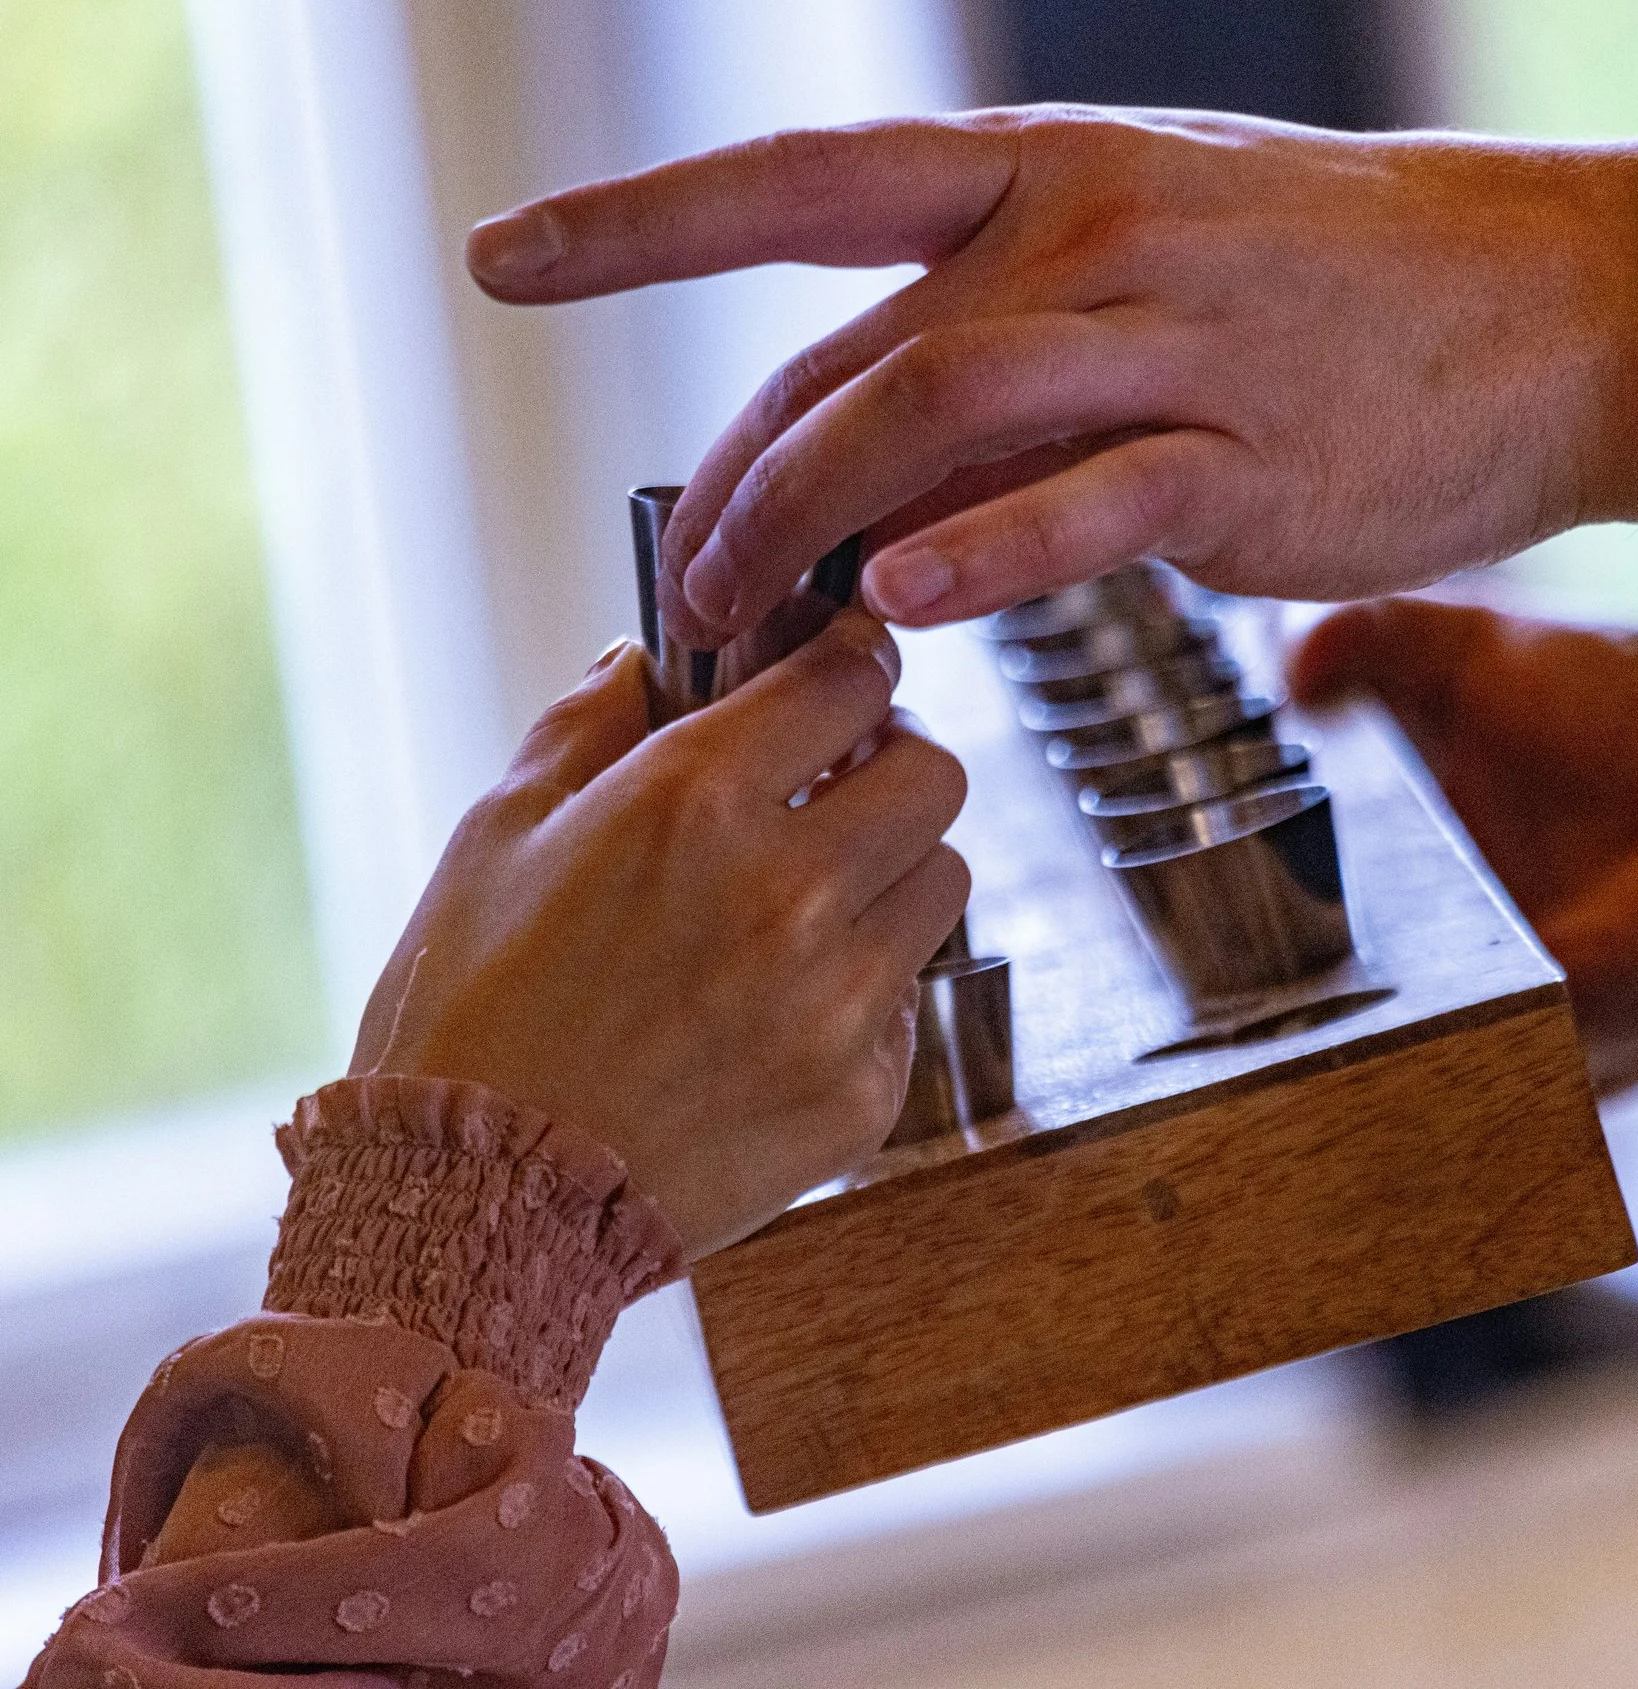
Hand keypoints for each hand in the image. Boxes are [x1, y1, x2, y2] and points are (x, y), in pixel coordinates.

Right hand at [350, 609, 968, 1256]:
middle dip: (890, 763)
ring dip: (890, 873)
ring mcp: (838, 1001)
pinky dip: (866, 987)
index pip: (850, 677)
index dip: (853, 661)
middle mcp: (788, 892)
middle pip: (933, 775)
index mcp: (694, 802)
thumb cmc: (467, 1012)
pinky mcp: (862, 1094)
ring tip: (811, 898)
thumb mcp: (496, 836)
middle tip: (838, 784)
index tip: (841, 673)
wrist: (475, 1206)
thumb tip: (641, 658)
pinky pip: (909, 1001)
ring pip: (942, 884)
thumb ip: (585, 727)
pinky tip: (782, 1005)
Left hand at [465, 110, 1637, 643]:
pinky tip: (900, 607)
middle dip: (731, 475)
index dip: (644, 221)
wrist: (1558, 308)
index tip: (511, 258)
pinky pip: (1088, 504)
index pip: (806, 179)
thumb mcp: (1163, 244)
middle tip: (672, 584)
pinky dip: (983, 555)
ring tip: (739, 619)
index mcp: (1051, 171)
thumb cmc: (1352, 285)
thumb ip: (1018, 327)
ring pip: (938, 411)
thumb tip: (883, 445)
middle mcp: (1089, 238)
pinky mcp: (1249, 463)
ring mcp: (1171, 345)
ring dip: (809, 518)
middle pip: (852, 350)